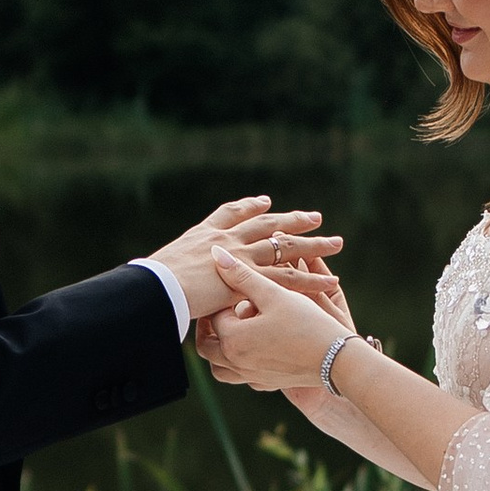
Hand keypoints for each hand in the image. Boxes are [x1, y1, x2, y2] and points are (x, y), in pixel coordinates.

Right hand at [149, 197, 342, 325]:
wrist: (157, 288)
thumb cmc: (152, 284)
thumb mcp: (162, 269)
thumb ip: (173, 270)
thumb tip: (163, 282)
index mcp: (205, 235)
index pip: (231, 213)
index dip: (250, 207)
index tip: (265, 202)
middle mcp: (228, 239)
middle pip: (267, 224)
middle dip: (292, 220)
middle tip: (314, 217)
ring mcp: (242, 256)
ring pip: (285, 247)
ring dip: (313, 245)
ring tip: (337, 243)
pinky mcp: (252, 277)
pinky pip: (289, 278)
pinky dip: (312, 280)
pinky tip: (331, 280)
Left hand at [206, 244, 368, 396]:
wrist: (336, 360)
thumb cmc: (307, 323)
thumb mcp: (274, 294)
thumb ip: (243, 275)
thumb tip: (217, 254)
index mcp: (233, 339)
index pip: (212, 316)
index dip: (219, 300)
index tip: (228, 289)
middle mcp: (235, 362)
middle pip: (206, 346)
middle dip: (208, 328)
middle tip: (219, 310)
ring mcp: (249, 377)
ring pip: (219, 368)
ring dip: (219, 350)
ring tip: (229, 331)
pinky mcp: (265, 384)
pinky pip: (240, 377)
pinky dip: (237, 363)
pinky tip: (251, 348)